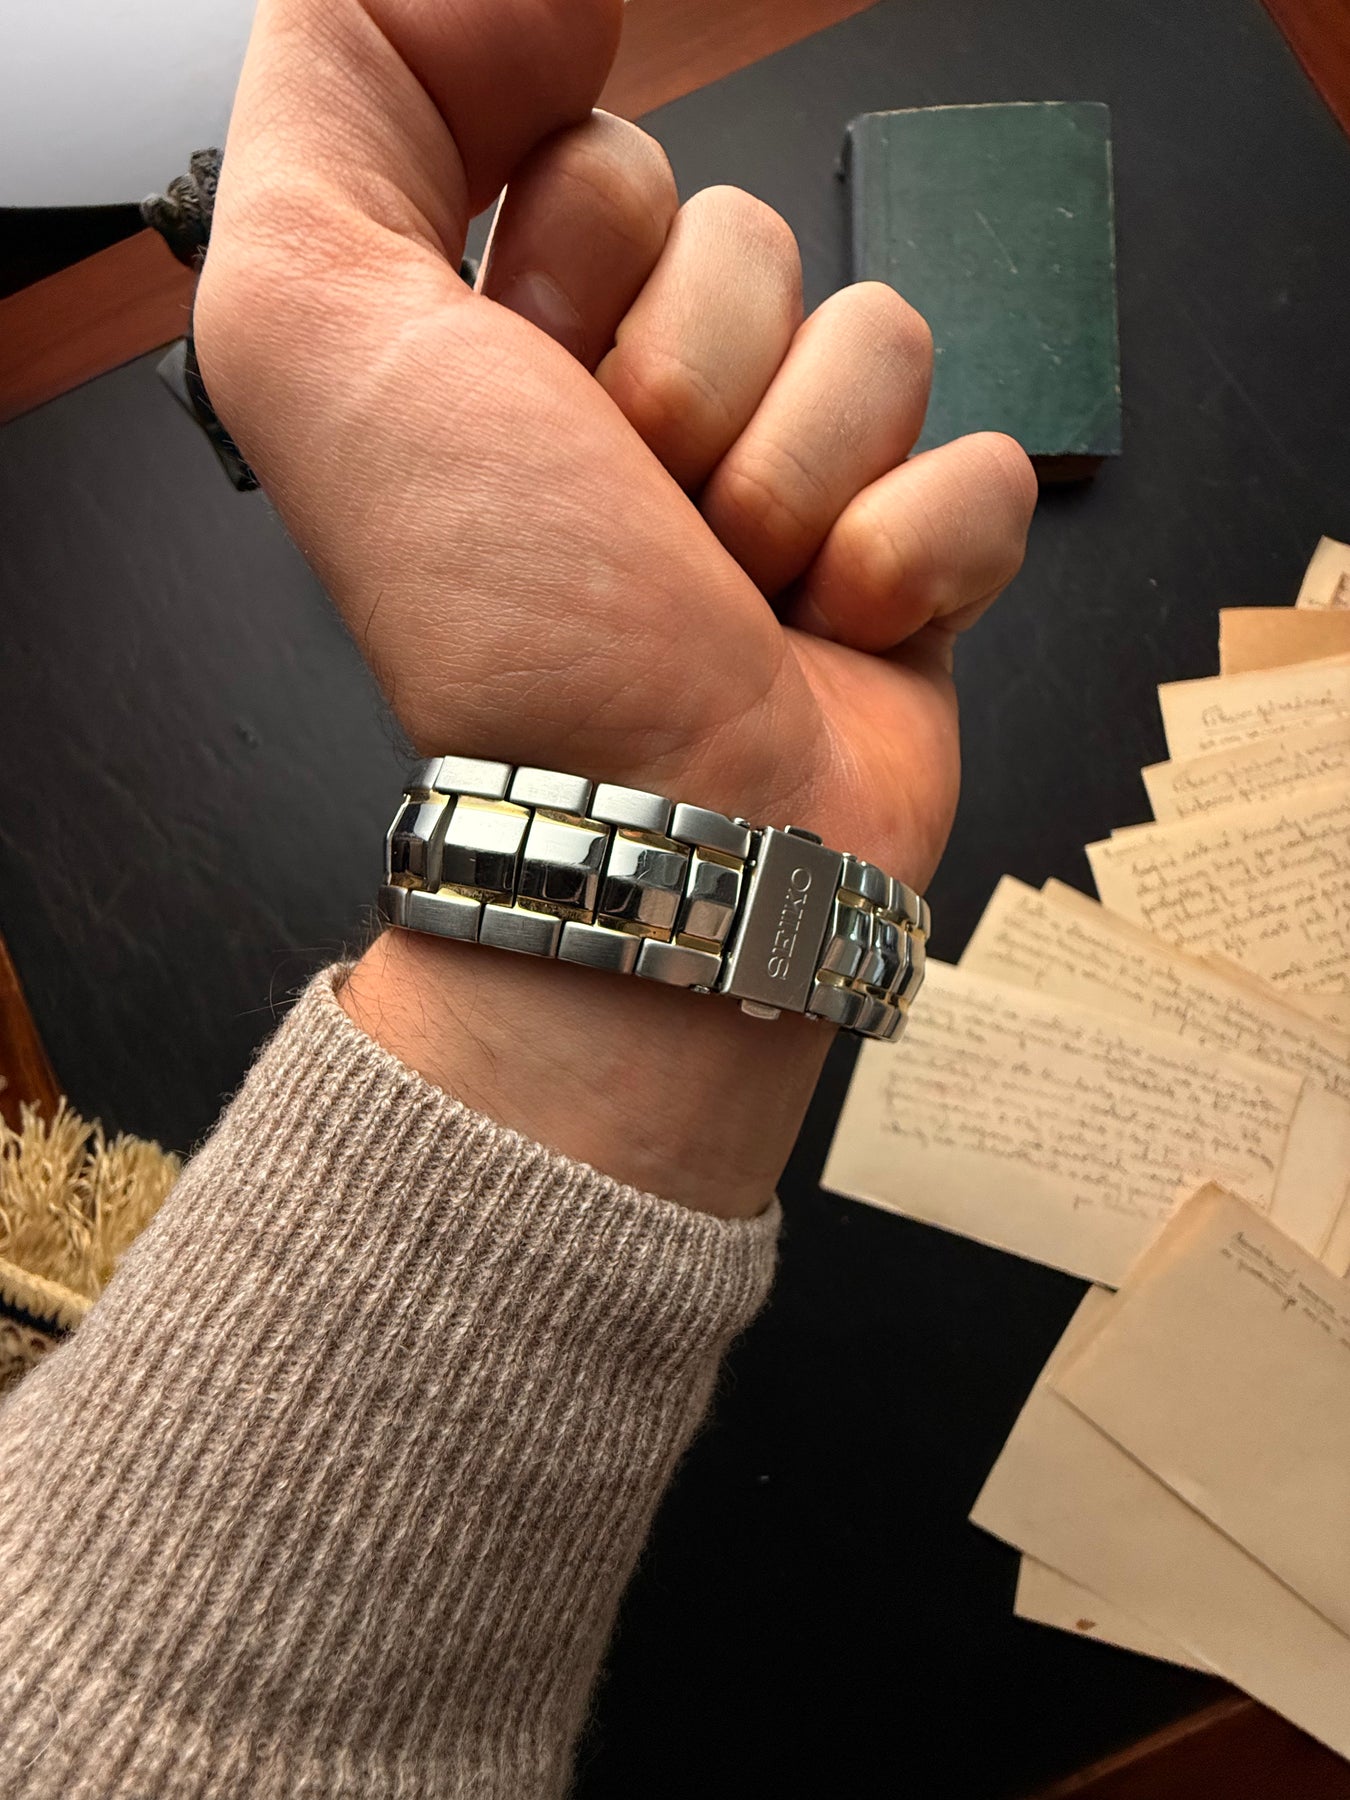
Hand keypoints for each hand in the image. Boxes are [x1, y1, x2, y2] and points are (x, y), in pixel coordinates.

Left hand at [195, 0, 1035, 1215]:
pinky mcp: (910, 560)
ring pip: (880, 342)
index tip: (538, 374)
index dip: (585, 251)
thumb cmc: (500, 621)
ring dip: (796, 481)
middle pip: (751, 242)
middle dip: (692, 380)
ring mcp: (790, 483)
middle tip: (635, 507)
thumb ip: (341, 82)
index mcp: (514, 346)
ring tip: (727, 588)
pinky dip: (914, 556)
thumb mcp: (318, 322)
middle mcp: (649, 406)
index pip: (608, 159)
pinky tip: (834, 627)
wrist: (655, 844)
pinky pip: (983, 463)